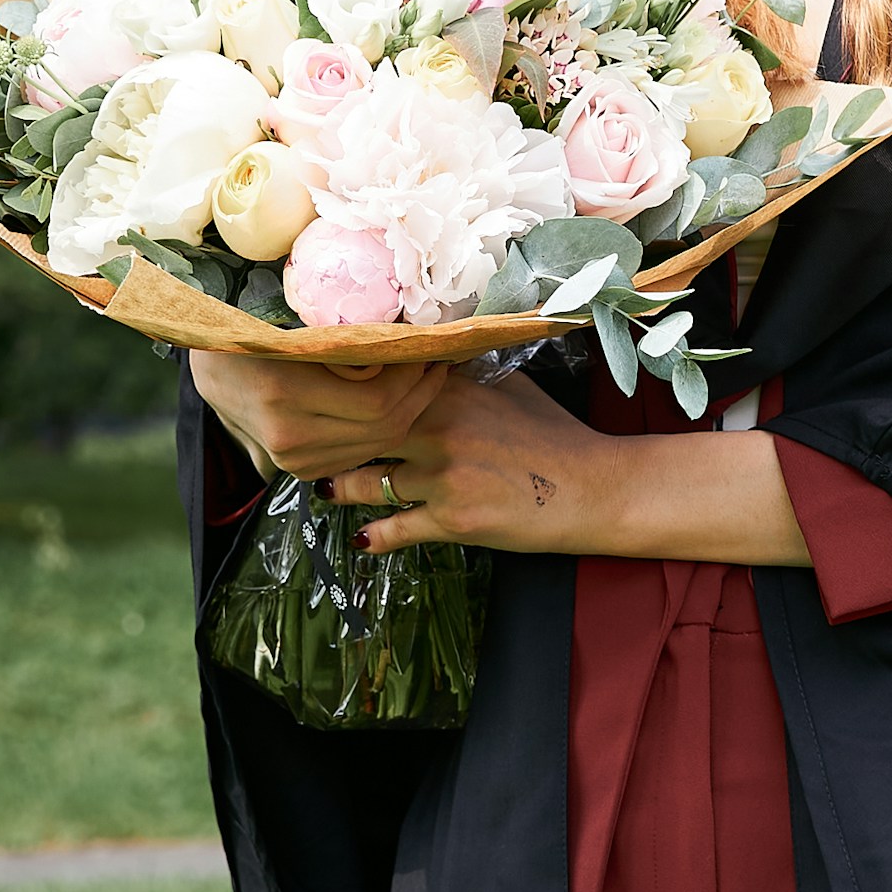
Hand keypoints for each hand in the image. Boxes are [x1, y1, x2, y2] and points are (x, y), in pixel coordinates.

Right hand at [188, 347, 441, 483]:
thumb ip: (333, 339)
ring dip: (410, 411)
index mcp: (285, 393)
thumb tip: (395, 334)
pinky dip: (385, 428)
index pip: (377, 400)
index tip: (427, 344)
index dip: (413, 375)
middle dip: (420, 392)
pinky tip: (397, 399)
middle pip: (385, 426)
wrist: (210, 366)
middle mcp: (289, 435)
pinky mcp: (298, 468)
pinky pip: (359, 453)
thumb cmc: (251, 328)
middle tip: (437, 358)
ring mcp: (293, 459)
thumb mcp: (287, 321)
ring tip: (424, 373)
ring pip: (377, 444)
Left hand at [319, 369, 811, 568]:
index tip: (309, 387)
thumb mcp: (511, 387)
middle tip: (298, 439)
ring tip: (324, 486)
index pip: (378, 383)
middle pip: (359, 432)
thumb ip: (464, 373)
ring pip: (366, 482)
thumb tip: (429, 352)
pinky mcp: (453, 519)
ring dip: (341, 488)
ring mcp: (443, 475)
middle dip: (326, 440)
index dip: (341, 389)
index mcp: (451, 390)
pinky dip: (376, 536)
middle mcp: (440, 427)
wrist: (594, 487)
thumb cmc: (554, 436)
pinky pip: (396, 529)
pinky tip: (363, 539)